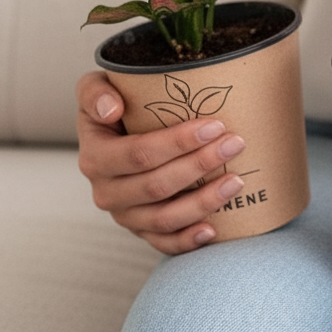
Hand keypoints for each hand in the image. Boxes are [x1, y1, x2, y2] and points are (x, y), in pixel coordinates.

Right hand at [76, 71, 248, 254]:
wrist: (118, 133)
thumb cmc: (116, 105)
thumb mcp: (95, 88)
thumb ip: (94, 92)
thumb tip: (111, 109)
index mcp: (95, 157)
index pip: (138, 154)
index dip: (177, 142)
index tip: (215, 125)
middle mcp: (106, 191)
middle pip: (157, 185)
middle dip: (200, 165)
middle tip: (235, 144)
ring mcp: (125, 215)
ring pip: (164, 218)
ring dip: (203, 202)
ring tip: (237, 181)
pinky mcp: (142, 230)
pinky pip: (164, 243)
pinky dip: (187, 240)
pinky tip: (213, 230)